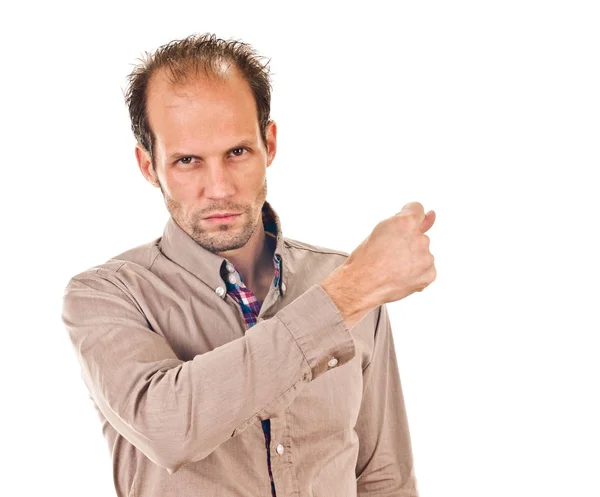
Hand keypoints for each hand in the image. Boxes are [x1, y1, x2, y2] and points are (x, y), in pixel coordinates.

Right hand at [321, 202, 435, 325]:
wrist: (362, 285)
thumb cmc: (366, 258)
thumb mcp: (381, 230)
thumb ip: (406, 220)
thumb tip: (432, 214)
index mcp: (405, 223)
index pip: (418, 210)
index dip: (407, 218)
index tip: (401, 228)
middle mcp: (420, 238)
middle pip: (419, 235)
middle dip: (408, 242)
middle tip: (389, 254)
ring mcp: (426, 257)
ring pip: (423, 253)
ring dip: (412, 258)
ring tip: (392, 268)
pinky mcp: (429, 274)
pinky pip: (427, 269)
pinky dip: (416, 273)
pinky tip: (400, 276)